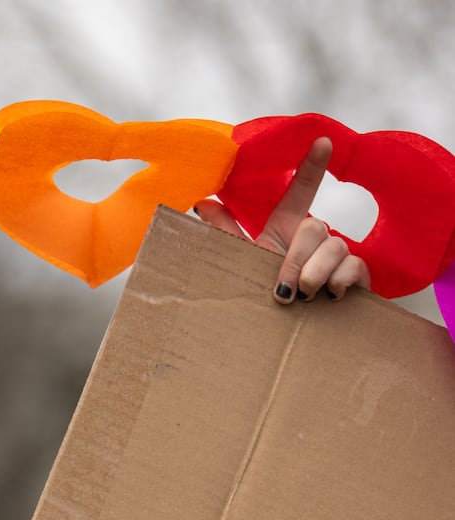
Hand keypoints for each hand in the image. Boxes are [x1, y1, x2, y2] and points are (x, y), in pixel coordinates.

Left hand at [194, 137, 370, 303]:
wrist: (283, 340)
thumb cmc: (261, 301)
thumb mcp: (242, 266)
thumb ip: (225, 235)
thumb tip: (201, 203)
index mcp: (285, 232)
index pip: (299, 193)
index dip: (311, 167)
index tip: (321, 141)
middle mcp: (314, 240)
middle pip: (315, 225)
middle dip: (296, 259)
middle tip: (283, 290)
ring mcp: (338, 257)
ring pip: (335, 246)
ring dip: (313, 274)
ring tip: (301, 298)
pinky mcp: (357, 276)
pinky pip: (354, 266)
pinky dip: (337, 282)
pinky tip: (329, 297)